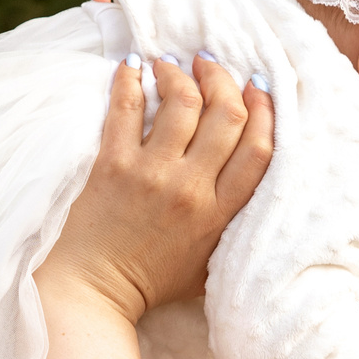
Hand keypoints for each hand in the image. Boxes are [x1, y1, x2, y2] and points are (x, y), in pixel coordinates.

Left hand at [38, 55, 274, 322]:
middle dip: (223, 80)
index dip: (264, 110)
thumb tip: (253, 187)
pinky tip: (134, 65)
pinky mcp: (111, 165)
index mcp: (219, 214)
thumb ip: (233, 228)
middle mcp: (191, 189)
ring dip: (180, 74)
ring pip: (181, 102)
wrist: (93, 294)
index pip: (258, 149)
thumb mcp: (209, 265)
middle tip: (210, 65)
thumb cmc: (150, 282)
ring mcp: (151, 174)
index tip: (257, 87)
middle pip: (226, 115)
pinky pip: (125, 108)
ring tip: (172, 64)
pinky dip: (130, 79)